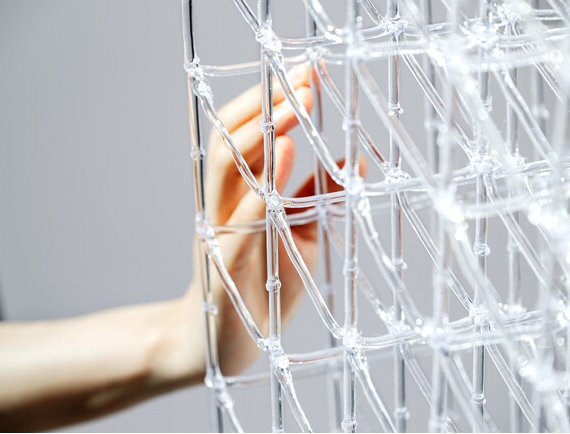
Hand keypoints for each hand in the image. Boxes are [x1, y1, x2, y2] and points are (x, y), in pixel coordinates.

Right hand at [181, 65, 339, 376]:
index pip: (247, 134)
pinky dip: (255, 203)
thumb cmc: (259, 285)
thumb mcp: (299, 236)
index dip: (274, 101)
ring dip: (259, 139)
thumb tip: (353, 162)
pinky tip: (275, 183)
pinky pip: (236, 232)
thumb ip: (317, 199)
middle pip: (231, 140)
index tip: (309, 73)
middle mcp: (222, 206)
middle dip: (266, 105)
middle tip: (305, 79)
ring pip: (226, 173)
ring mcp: (219, 235)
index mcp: (238, 194)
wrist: (216, 342)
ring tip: (294, 111)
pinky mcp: (223, 272)